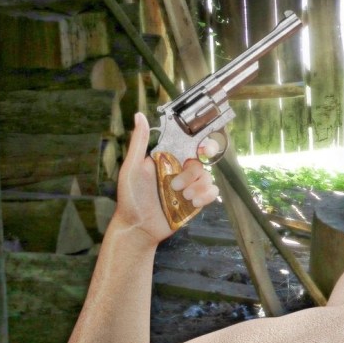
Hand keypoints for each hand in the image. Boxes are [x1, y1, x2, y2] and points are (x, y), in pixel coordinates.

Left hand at [116, 112, 219, 242]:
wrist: (139, 227)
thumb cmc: (131, 196)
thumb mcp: (132, 167)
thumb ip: (139, 141)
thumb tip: (139, 115)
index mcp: (168, 158)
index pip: (189, 143)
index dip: (201, 142)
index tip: (203, 148)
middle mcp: (181, 170)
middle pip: (201, 161)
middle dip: (193, 172)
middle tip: (178, 184)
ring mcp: (190, 185)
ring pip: (207, 176)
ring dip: (196, 187)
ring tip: (181, 198)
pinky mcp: (197, 200)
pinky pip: (212, 192)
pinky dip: (205, 196)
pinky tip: (192, 203)